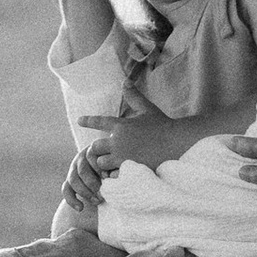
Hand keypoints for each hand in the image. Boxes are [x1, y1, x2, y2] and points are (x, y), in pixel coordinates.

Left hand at [79, 107, 193, 173]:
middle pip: (94, 147)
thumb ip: (134, 97)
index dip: (88, 121)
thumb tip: (125, 80)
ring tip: (113, 164)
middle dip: (98, 150)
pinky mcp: (128, 170)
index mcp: (121, 125)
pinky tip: (120, 175)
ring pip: (101, 163)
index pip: (99, 122)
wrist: (177, 144)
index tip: (79, 120)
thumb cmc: (163, 126)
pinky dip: (114, 176)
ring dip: (105, 164)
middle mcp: (118, 141)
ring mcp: (122, 157)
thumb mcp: (147, 109)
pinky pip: (112, 176)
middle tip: (106, 152)